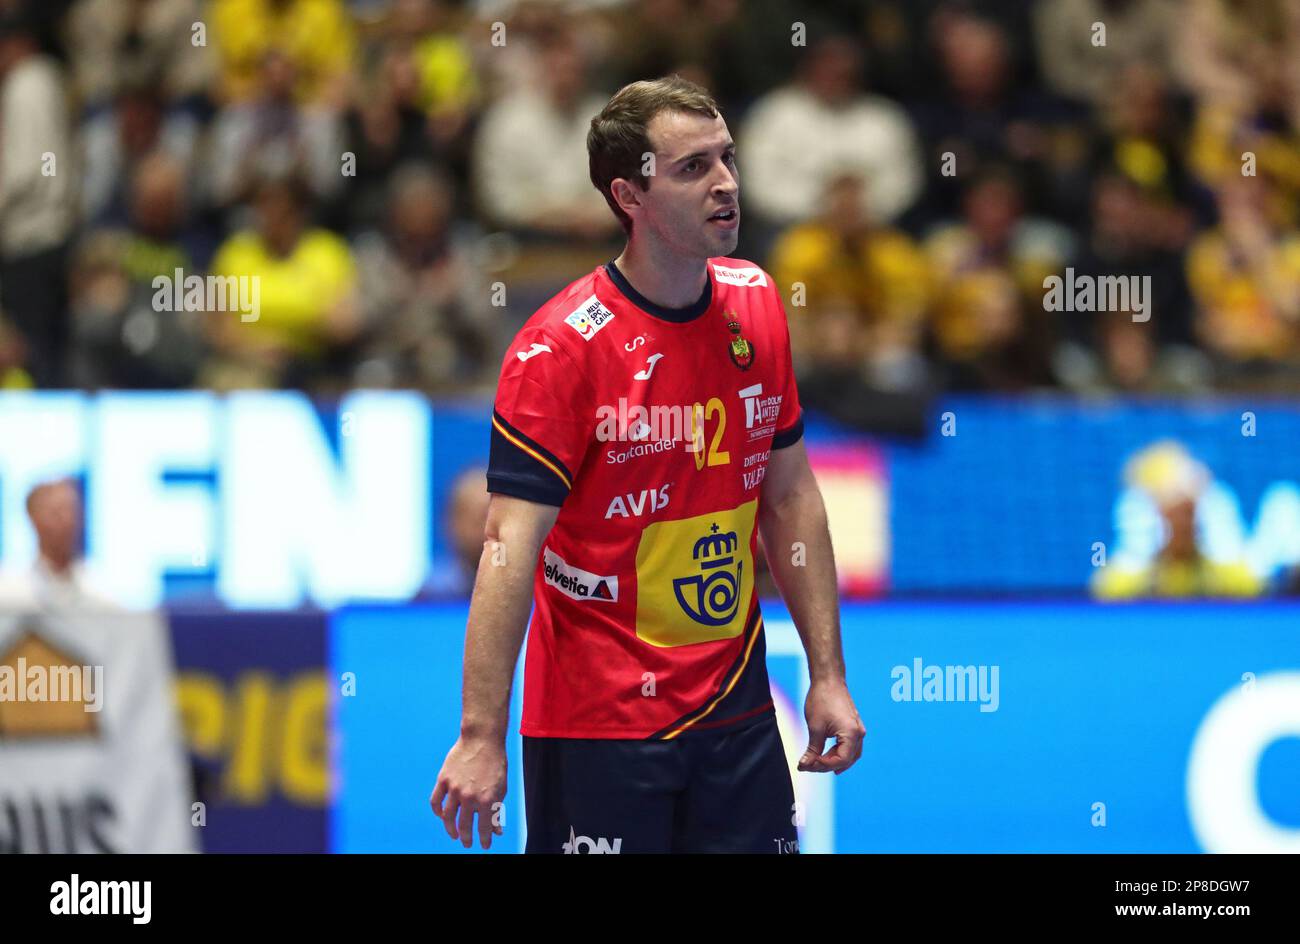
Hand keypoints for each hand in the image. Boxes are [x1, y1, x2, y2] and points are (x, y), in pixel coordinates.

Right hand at [430, 734, 506, 848]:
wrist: (482, 739)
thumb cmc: (495, 763)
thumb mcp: (501, 787)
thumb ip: (497, 809)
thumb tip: (497, 830)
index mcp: (487, 799)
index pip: (484, 828)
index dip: (484, 840)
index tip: (484, 846)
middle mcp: (469, 796)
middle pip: (464, 825)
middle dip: (466, 838)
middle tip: (467, 843)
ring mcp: (454, 788)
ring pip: (448, 817)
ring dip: (450, 829)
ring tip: (454, 835)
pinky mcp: (443, 779)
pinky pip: (436, 801)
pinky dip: (437, 811)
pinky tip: (442, 815)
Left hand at [798, 678, 864, 774]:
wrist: (829, 680)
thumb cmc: (822, 700)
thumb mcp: (815, 728)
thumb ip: (813, 750)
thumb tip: (805, 765)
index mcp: (852, 734)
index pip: (841, 760)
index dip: (823, 765)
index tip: (807, 765)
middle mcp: (859, 734)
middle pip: (846, 760)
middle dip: (827, 765)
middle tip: (808, 766)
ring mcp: (858, 730)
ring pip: (850, 755)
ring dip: (834, 761)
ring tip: (817, 765)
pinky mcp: (854, 726)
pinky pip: (850, 747)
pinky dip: (839, 753)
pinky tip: (827, 756)